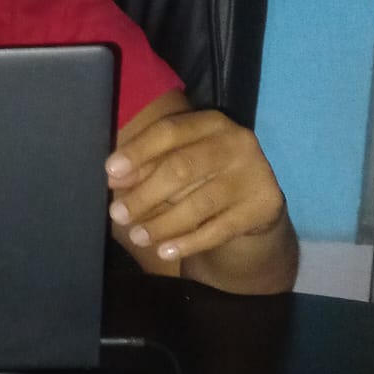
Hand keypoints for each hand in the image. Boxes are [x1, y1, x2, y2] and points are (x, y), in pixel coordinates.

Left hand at [105, 94, 296, 292]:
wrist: (255, 206)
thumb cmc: (204, 179)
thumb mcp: (178, 165)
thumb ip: (149, 166)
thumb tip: (114, 176)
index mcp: (211, 123)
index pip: (169, 131)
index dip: (138, 152)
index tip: (109, 173)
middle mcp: (236, 142)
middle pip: (181, 168)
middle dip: (144, 194)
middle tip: (117, 214)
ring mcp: (254, 173)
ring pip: (199, 203)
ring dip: (162, 224)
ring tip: (138, 237)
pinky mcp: (264, 205)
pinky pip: (219, 229)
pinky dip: (188, 242)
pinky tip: (165, 250)